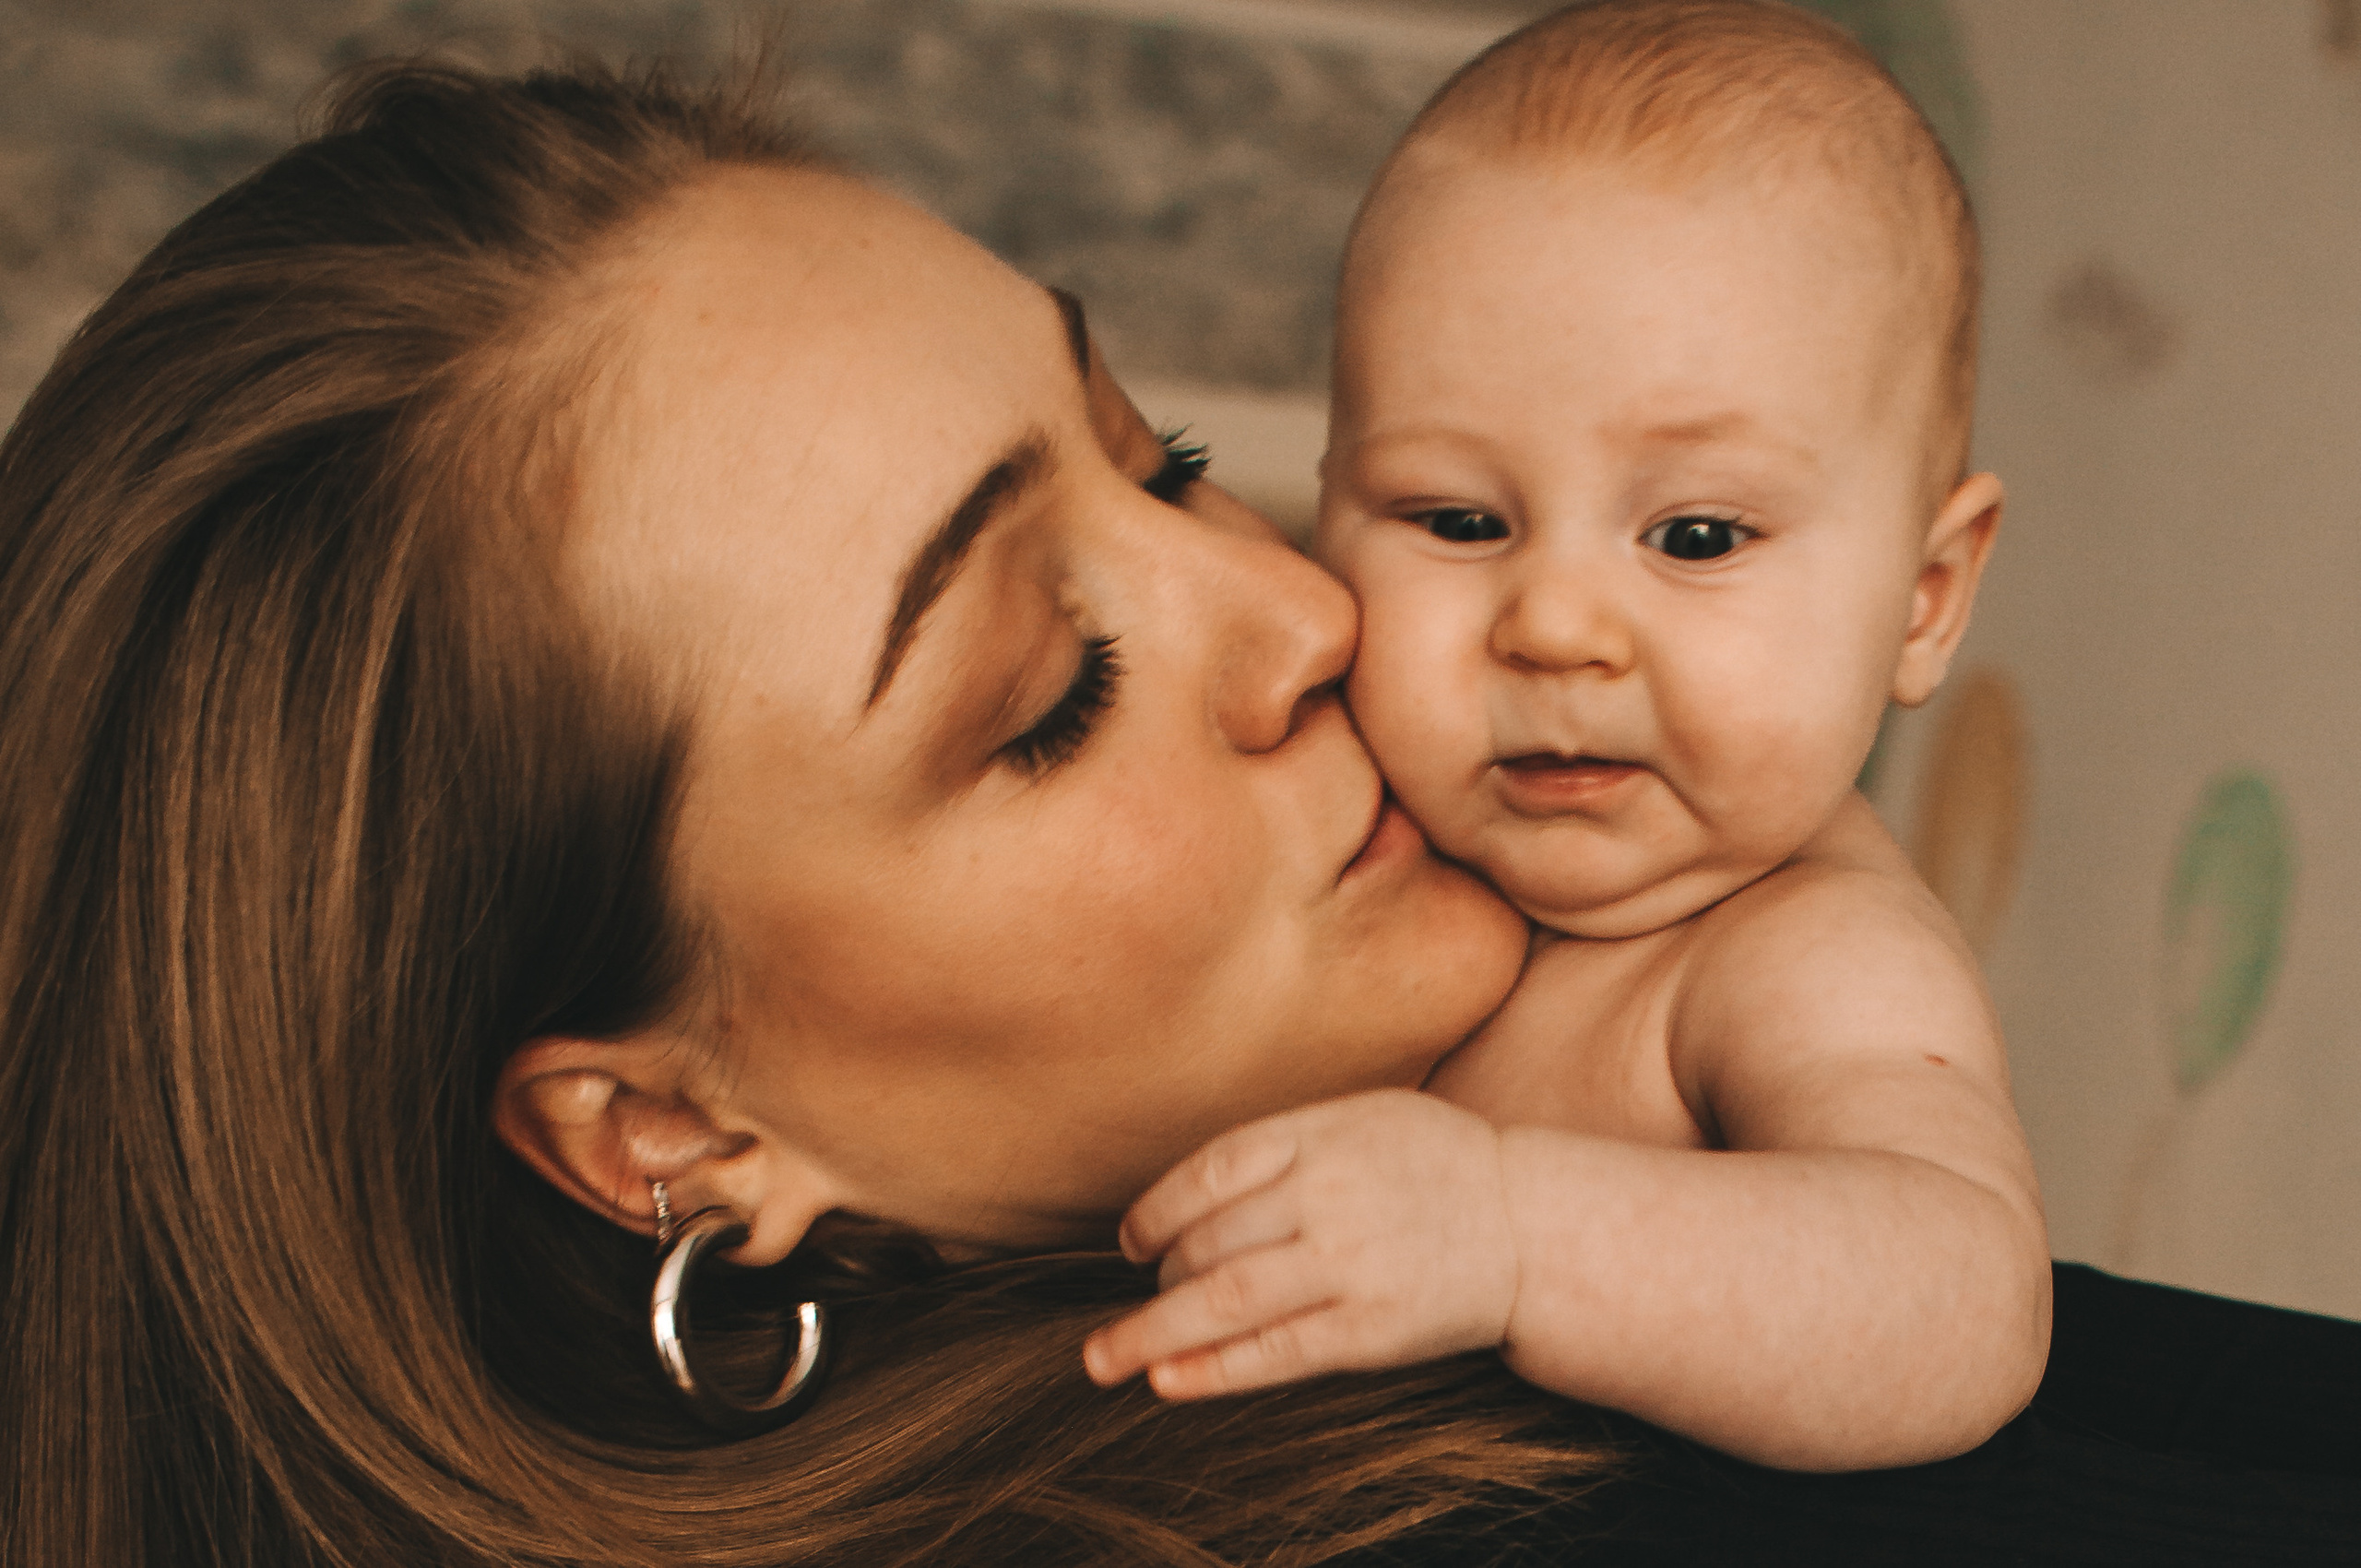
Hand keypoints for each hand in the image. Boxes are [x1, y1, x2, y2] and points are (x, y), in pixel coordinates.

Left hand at [1081, 1088, 1519, 1398]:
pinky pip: (1276, 1353)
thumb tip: (1186, 1198)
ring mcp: (1350, 1264)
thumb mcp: (1362, 1117)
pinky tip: (1168, 1381)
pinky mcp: (1371, 1329)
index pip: (1211, 1170)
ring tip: (1105, 1358)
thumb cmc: (1433, 1165)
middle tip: (1141, 1301)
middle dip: (1161, 1279)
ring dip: (1153, 1333)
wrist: (1531, 1223)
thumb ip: (1284, 1145)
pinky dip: (1214, 1370)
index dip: (1156, 1210)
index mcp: (1322, 1135)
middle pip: (1209, 1242)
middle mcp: (1330, 1196)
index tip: (1130, 1242)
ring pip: (1226, 1301)